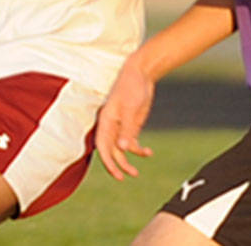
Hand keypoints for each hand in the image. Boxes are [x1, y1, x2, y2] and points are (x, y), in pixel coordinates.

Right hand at [95, 55, 154, 179]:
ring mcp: (121, 126)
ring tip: (136, 172)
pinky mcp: (131, 125)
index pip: (102, 146)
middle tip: (125, 177)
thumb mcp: (131, 108)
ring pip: (121, 149)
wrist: (142, 74)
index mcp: (106, 121)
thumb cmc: (132, 87)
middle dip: (116, 165)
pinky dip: (138, 150)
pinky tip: (149, 153)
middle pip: (110, 150)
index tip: (116, 173)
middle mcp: (111, 126)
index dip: (106, 161)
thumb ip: (126, 128)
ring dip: (127, 161)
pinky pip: (131, 143)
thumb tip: (122, 148)